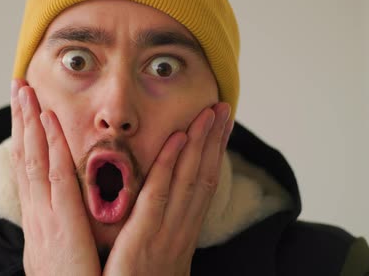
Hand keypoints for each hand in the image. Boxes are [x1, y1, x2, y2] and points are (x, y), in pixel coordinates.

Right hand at [10, 79, 100, 275]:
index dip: (25, 138)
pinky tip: (48, 121)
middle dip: (20, 121)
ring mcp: (43, 219)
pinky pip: (55, 177)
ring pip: (33, 161)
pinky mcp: (59, 225)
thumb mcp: (57, 255)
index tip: (24, 111)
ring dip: (28, 123)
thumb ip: (57, 230)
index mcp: (38, 222)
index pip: (28, 170)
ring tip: (25, 91)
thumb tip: (57, 214)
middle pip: (25, 159)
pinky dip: (49, 146)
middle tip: (18, 87)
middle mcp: (35, 216)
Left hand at [103, 103, 233, 275]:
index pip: (202, 186)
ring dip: (201, 143)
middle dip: (214, 141)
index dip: (212, 155)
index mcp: (181, 234)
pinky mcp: (145, 238)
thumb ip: (159, 232)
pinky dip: (172, 165)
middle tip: (223, 108)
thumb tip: (162, 211)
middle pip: (203, 176)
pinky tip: (178, 139)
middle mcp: (181, 230)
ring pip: (190, 180)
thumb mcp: (156, 259)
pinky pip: (160, 195)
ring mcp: (167, 233)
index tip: (218, 128)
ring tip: (210, 112)